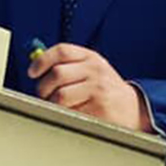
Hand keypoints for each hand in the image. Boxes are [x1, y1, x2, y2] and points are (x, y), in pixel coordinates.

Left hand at [27, 43, 149, 130]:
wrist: (133, 109)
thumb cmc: (105, 89)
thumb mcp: (91, 69)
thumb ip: (67, 65)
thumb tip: (35, 65)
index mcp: (91, 57)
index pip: (62, 51)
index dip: (42, 60)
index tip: (32, 72)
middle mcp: (95, 70)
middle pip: (57, 74)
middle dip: (43, 87)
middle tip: (43, 94)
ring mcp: (98, 90)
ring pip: (60, 96)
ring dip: (51, 104)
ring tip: (56, 106)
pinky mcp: (99, 109)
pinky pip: (69, 112)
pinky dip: (64, 115)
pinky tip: (72, 113)